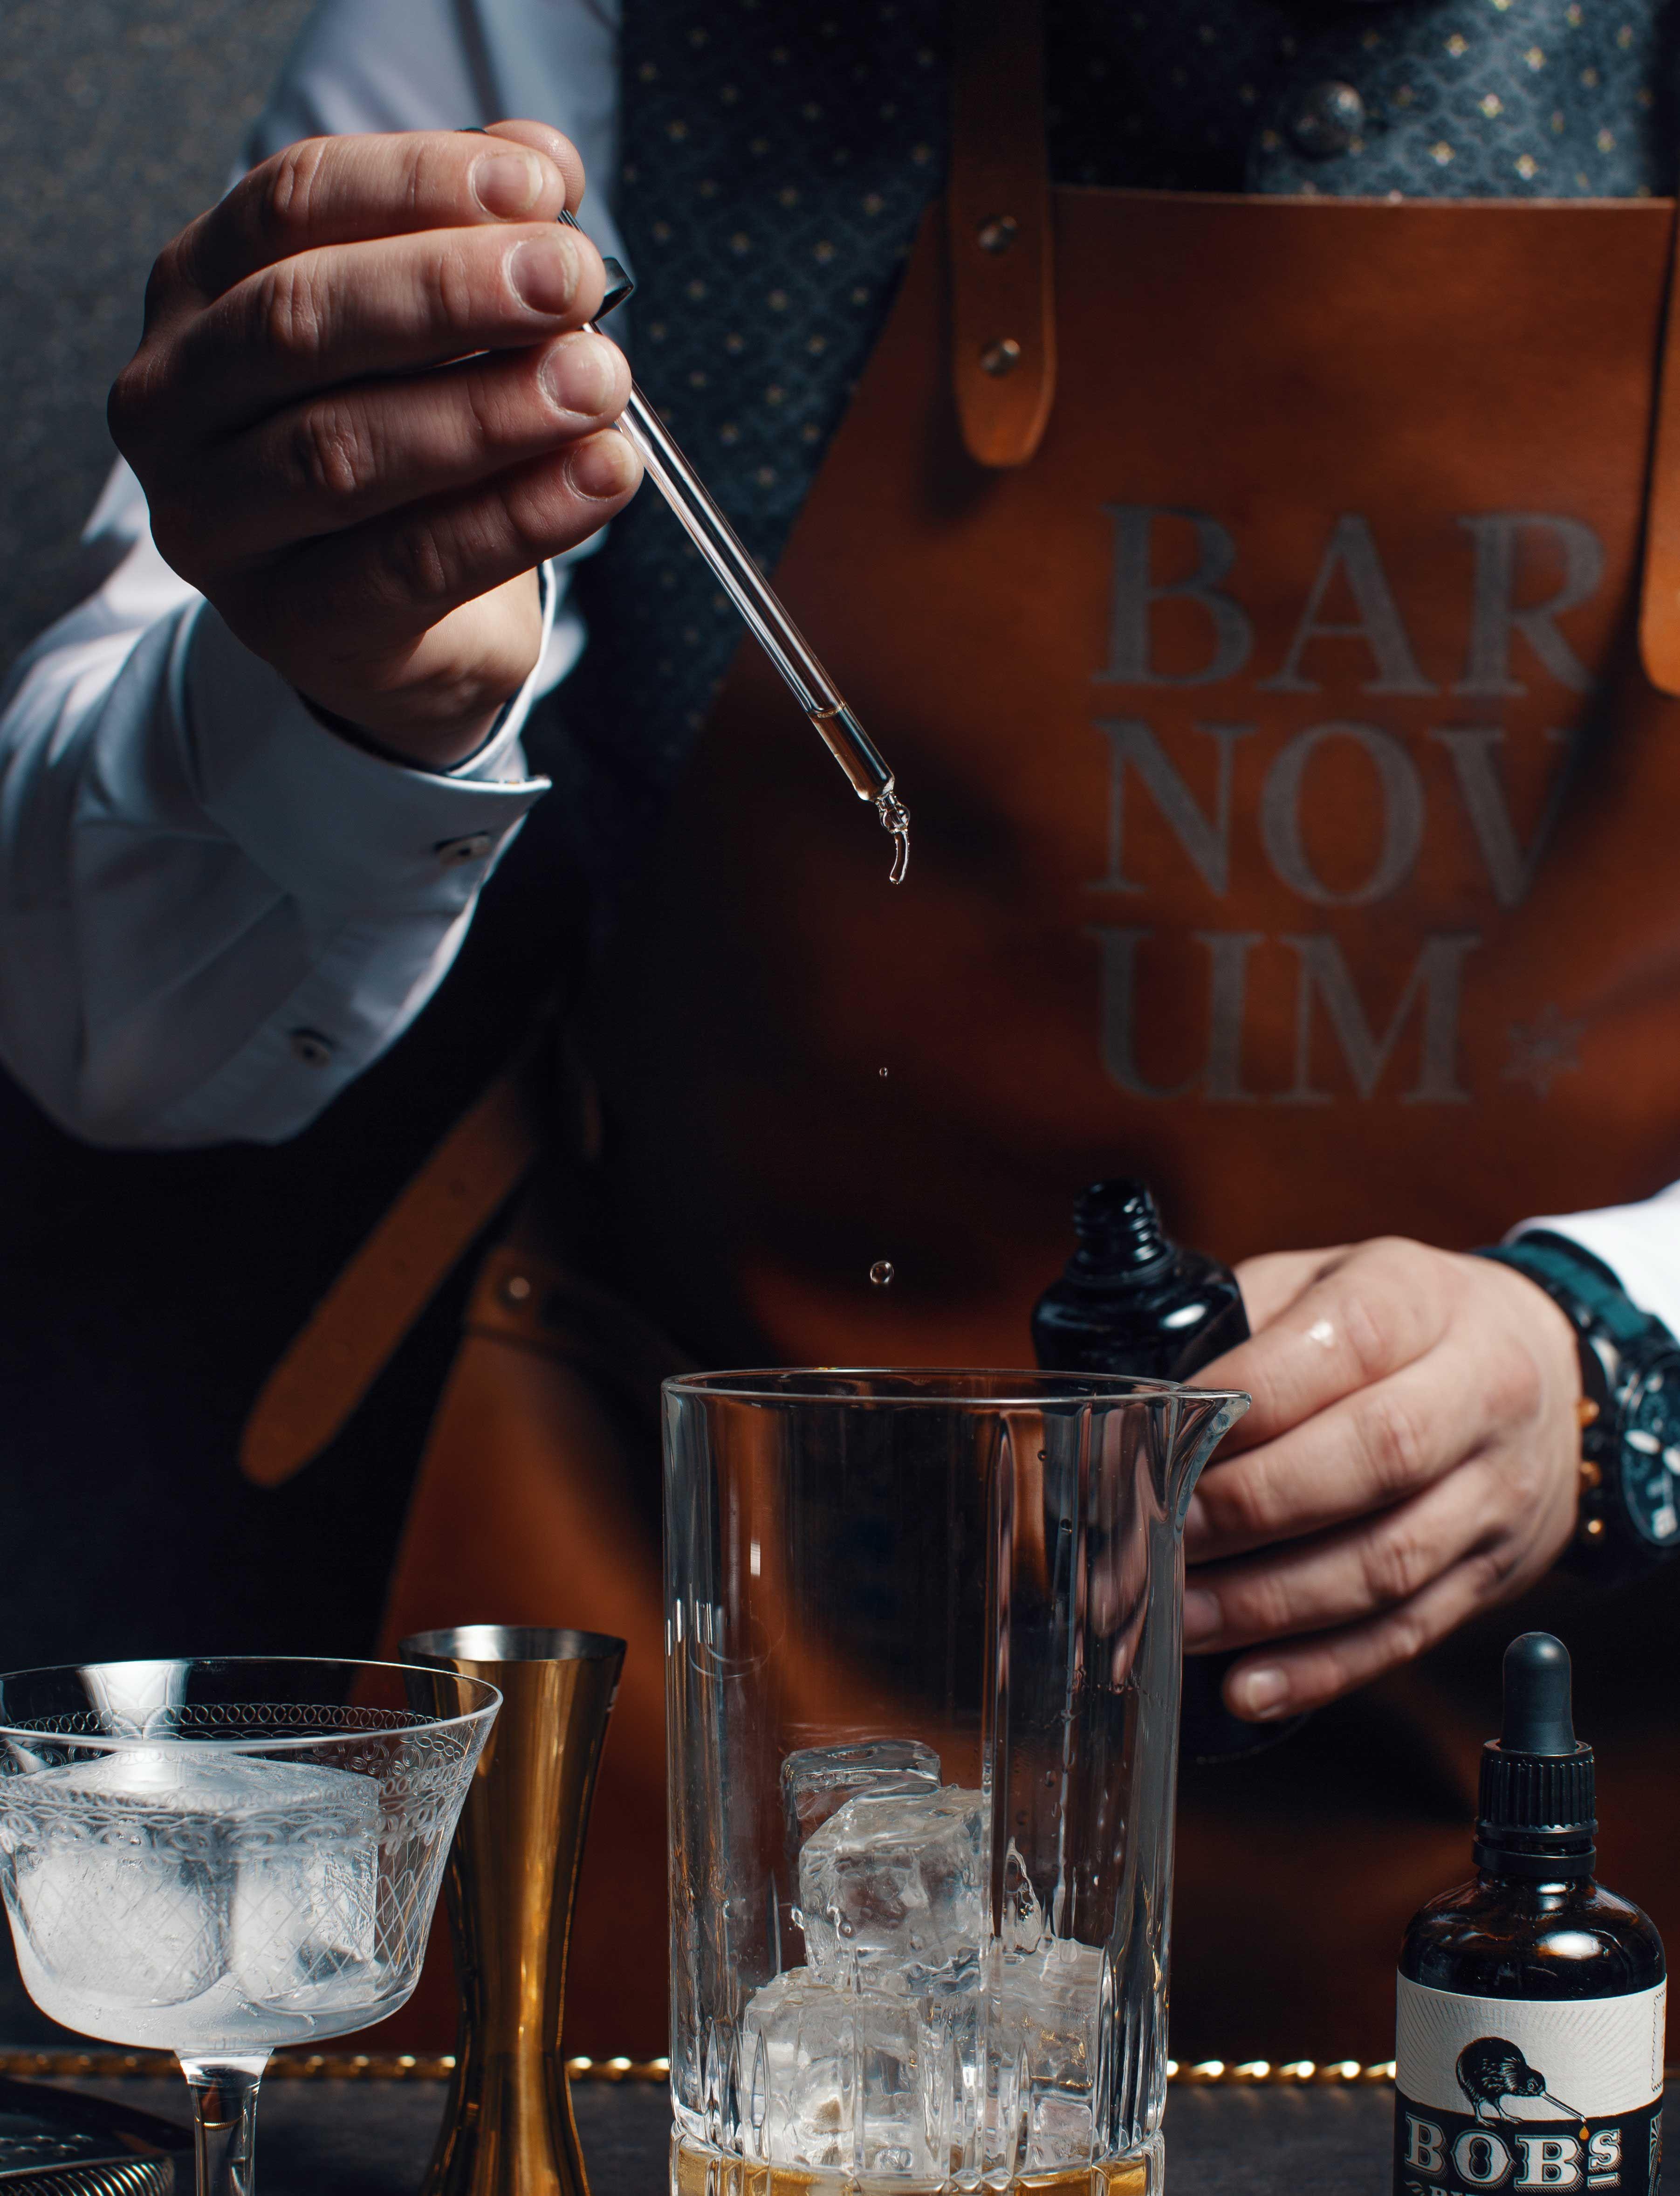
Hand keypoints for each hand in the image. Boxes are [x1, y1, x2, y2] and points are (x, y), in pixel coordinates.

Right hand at [109, 121, 639, 766]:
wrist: (385, 623)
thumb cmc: (399, 439)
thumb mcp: (425, 327)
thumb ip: (473, 236)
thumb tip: (544, 162)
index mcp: (197, 290)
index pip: (292, 203)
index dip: (421, 187)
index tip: (543, 189)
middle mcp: (174, 400)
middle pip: (301, 320)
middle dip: (451, 293)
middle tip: (575, 281)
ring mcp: (215, 521)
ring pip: (343, 451)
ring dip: (490, 411)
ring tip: (600, 385)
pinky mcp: (288, 623)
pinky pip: (409, 565)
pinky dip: (517, 517)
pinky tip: (600, 477)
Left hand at [1185, 1238, 1582, 1721]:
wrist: (1547, 1374)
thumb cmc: (1401, 1324)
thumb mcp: (1329, 1280)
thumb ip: (1248, 1323)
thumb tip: (1148, 1403)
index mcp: (1424, 1300)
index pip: (1348, 1341)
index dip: (1252, 1394)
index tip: (1168, 1434)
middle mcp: (1480, 1393)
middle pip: (1375, 1456)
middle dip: (1252, 1505)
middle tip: (1161, 1533)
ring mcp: (1494, 1493)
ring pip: (1386, 1561)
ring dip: (1269, 1602)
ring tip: (1179, 1618)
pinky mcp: (1491, 1574)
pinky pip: (1406, 1632)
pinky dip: (1321, 1669)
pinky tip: (1248, 1686)